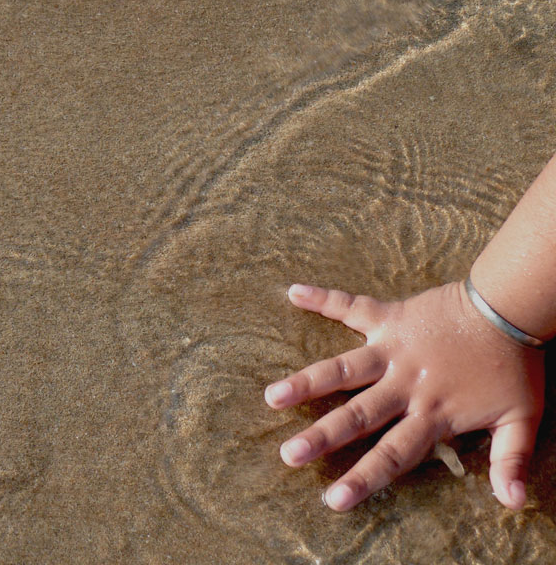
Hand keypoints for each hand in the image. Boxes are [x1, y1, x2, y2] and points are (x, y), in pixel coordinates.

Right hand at [265, 282, 544, 510]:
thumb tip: (513, 502)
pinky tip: (294, 293)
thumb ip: (511, 459)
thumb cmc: (514, 365)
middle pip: (357, 415)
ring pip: (343, 369)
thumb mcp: (521, 418)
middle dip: (321, 436)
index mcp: (432, 412)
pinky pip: (351, 306)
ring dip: (308, 381)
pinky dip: (323, 299)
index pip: (392, 453)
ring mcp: (393, 349)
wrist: (509, 307)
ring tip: (273, 395)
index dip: (363, 477)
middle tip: (289, 454)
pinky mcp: (390, 318)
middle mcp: (404, 384)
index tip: (333, 499)